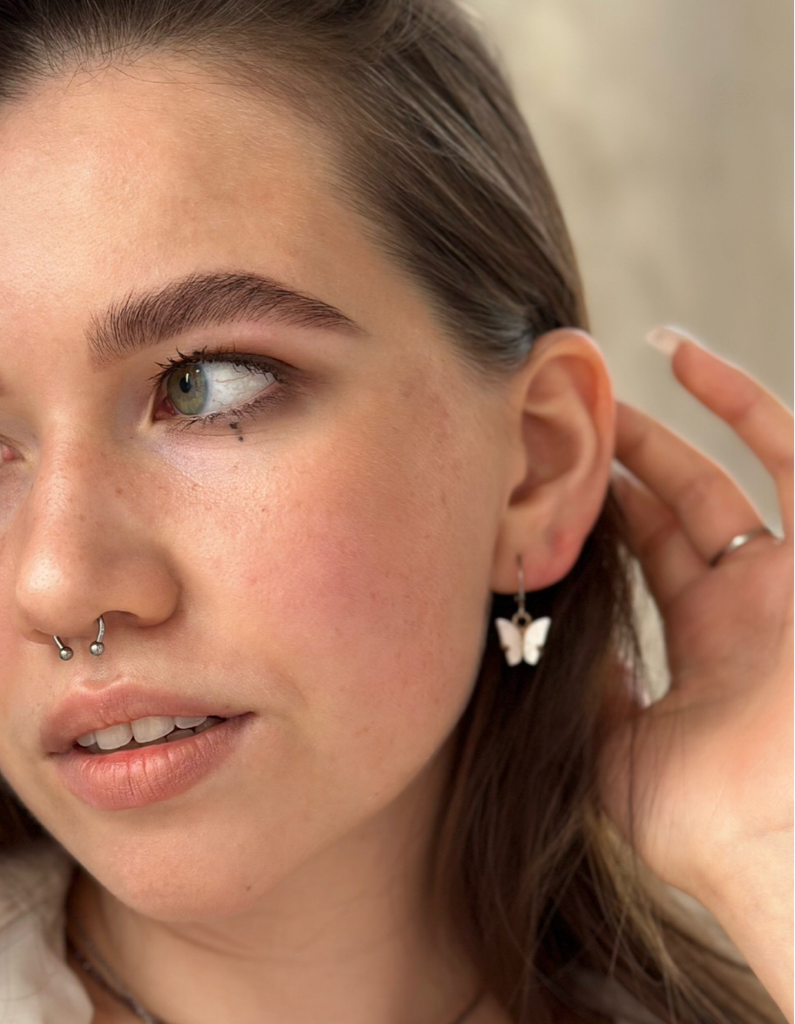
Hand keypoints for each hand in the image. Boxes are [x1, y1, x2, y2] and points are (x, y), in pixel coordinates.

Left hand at [602, 327, 791, 1017]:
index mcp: (707, 642)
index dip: (605, 508)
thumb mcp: (614, 745)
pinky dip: (746, 404)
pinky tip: (683, 354)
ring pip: (724, 477)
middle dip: (624, 461)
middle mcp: (750, 604)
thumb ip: (590, 687)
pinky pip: (792, 459)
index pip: (650, 551)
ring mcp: (789, 581)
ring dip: (669, 430)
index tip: (552, 473)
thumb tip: (552, 636)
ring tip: (605, 386)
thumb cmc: (697, 822)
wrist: (772, 852)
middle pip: (678, 508)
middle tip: (564, 418)